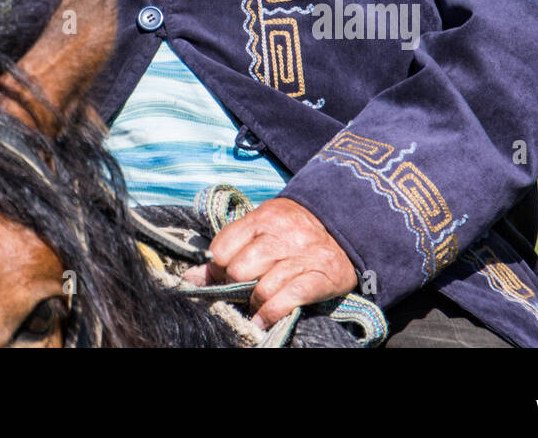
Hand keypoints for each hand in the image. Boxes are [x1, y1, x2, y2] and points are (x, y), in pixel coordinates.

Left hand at [182, 197, 357, 328]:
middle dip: (234, 286)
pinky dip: (272, 314)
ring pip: (262, 288)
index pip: (223, 247)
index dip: (217, 268)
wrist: (344, 227)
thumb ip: (231, 246)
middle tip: (239, 291)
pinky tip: (264, 320)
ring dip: (253, 304)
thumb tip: (192, 276)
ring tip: (254, 307)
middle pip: (239, 270)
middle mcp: (281, 235)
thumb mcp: (263, 227)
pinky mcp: (321, 276)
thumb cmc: (294, 229)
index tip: (223, 275)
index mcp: (263, 218)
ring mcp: (302, 256)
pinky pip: (289, 299)